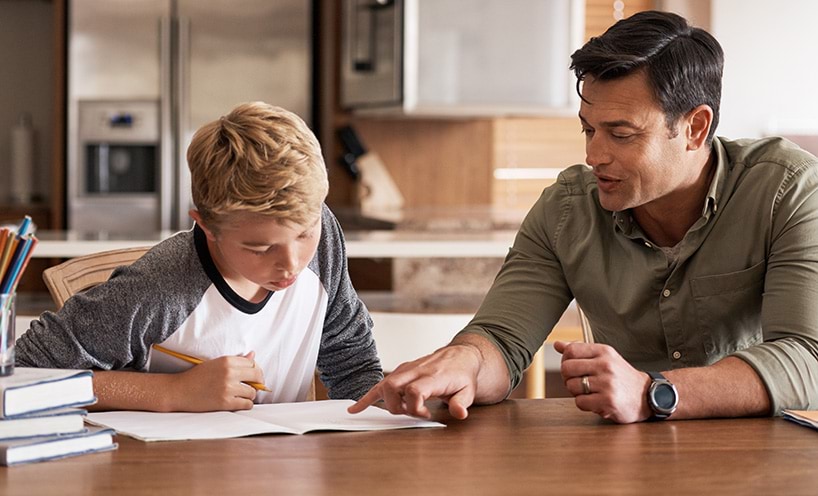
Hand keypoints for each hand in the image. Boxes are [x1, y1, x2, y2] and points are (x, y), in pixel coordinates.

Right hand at [167, 351, 264, 411]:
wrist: (179, 391)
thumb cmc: (196, 377)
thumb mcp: (215, 363)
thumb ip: (236, 360)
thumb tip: (253, 354)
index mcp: (227, 361)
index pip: (252, 363)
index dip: (255, 370)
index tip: (253, 376)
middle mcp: (229, 373)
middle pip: (257, 375)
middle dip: (258, 382)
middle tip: (253, 386)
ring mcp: (228, 388)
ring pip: (253, 392)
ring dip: (249, 395)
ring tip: (241, 395)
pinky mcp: (225, 402)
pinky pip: (247, 404)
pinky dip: (245, 404)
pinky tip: (238, 402)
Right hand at [348, 344, 482, 419]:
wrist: (460, 357)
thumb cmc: (462, 375)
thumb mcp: (468, 390)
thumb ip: (461, 402)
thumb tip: (459, 413)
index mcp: (432, 376)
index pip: (414, 390)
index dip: (414, 406)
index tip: (425, 414)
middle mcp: (416, 370)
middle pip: (393, 386)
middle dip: (396, 406)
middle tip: (410, 414)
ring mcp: (407, 370)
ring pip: (385, 384)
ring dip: (387, 402)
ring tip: (402, 410)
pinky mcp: (401, 372)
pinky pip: (381, 384)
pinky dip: (368, 397)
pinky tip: (355, 408)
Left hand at [554, 341, 651, 423]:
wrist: (646, 396)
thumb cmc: (621, 377)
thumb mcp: (604, 358)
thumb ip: (581, 351)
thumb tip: (557, 345)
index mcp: (604, 352)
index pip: (571, 350)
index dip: (566, 360)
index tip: (573, 368)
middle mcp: (606, 365)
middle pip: (566, 368)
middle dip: (568, 378)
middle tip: (579, 382)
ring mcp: (607, 383)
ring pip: (571, 386)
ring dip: (576, 392)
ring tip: (590, 392)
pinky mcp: (607, 401)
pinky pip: (580, 402)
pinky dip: (584, 404)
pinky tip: (595, 401)